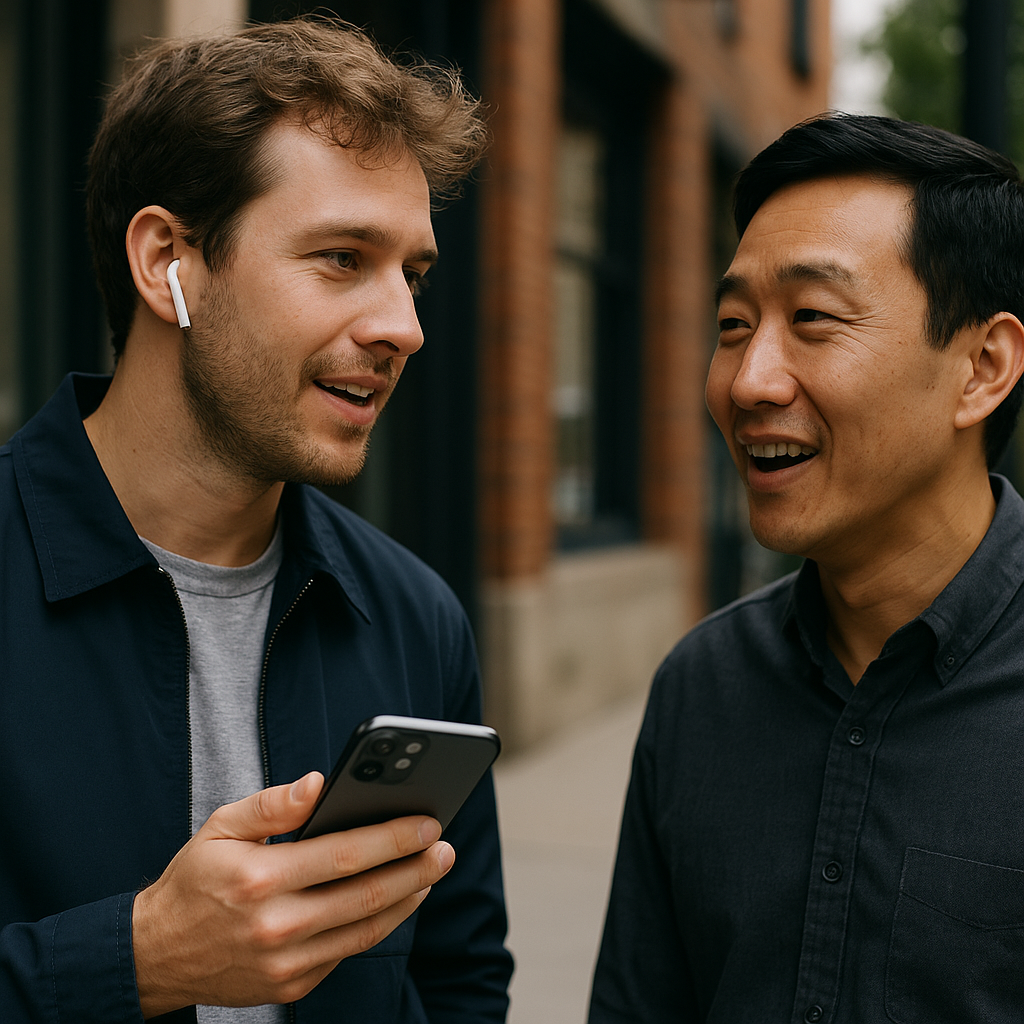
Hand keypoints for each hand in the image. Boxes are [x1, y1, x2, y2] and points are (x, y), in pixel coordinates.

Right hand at [131, 772, 453, 1016]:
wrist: (156, 955)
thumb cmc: (194, 881)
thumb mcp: (221, 826)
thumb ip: (273, 804)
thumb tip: (319, 783)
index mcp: (260, 878)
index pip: (344, 854)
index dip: (393, 838)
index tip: (427, 823)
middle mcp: (276, 926)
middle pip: (366, 895)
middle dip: (416, 869)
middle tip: (445, 849)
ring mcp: (286, 963)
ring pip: (365, 930)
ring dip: (407, 900)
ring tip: (431, 873)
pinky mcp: (291, 986)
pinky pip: (347, 953)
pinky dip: (377, 925)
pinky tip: (395, 901)